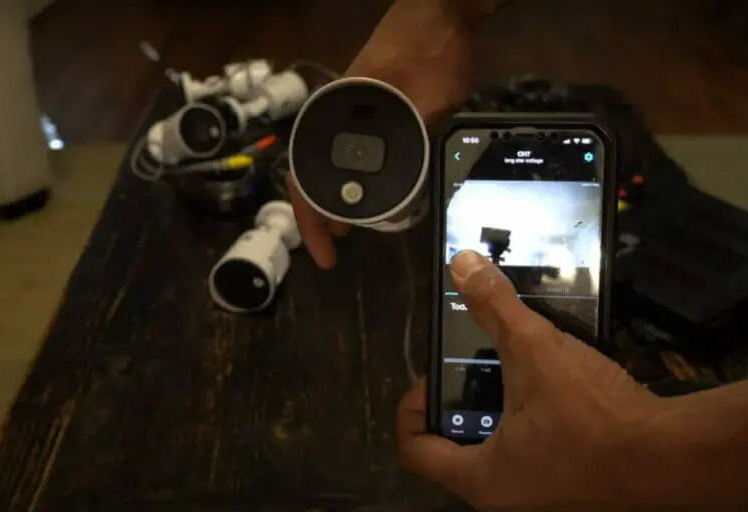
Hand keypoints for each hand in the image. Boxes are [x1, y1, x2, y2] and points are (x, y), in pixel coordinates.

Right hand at [287, 0, 474, 268]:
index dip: (311, 220)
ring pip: (332, 162)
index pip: (306, 178)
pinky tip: (371, 191)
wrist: (442, 9)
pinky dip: (354, 176)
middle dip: (321, 213)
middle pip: (313, 173)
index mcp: (339, 115)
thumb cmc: (432, 51)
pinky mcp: (372, 106)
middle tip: (337, 245)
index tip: (325, 251)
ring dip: (337, 196)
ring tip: (347, 227)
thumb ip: (413, 141)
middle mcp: (338, 114)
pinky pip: (351, 149)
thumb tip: (400, 187)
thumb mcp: (429, 103)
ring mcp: (353, 110)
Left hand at [397, 250, 662, 511]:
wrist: (674, 457)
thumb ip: (496, 307)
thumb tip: (462, 265)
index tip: (432, 382)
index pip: (416, 453)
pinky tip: (570, 416)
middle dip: (466, 419)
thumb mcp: (537, 350)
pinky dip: (551, 452)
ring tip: (524, 391)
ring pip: (512, 473)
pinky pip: (554, 481)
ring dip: (510, 436)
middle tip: (480, 379)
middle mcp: (510, 507)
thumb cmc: (593, 413)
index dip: (413, 411)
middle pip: (462, 463)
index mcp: (482, 479)